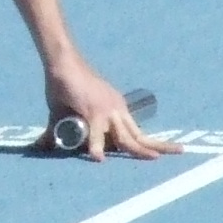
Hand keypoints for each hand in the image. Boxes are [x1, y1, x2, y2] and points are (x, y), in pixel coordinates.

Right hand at [41, 56, 177, 160]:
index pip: (136, 131)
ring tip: (155, 159)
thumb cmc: (62, 85)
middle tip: (181, 150)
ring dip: (140, 150)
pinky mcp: (93, 110)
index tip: (163, 152)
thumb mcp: (61, 114)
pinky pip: (96, 133)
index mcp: (115, 109)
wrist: (61, 62)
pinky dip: (96, 146)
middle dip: (160, 145)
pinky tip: (98, 158)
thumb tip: (40, 145)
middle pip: (140, 135)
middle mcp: (117, 109)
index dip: (150, 143)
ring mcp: (107, 110)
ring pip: (126, 137)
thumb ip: (54, 132)